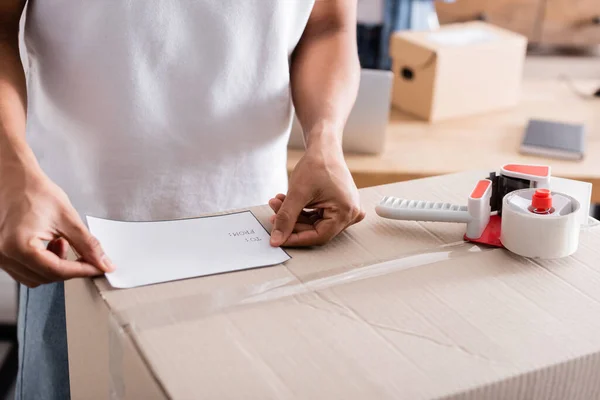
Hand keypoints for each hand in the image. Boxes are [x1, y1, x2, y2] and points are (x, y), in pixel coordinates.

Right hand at [0, 161, 113, 287]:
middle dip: (69, 268)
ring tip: (62, 242)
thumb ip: (87, 244)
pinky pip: (27, 271)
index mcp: (19, 246)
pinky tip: (50, 245)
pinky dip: (44, 264)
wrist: (15, 180)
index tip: (99, 268)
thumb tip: (102, 262)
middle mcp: (5, 255)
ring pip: (37, 278)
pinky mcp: (4, 256)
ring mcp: (1, 257)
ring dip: (56, 266)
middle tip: (85, 253)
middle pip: (47, 277)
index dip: (82, 270)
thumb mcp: (68, 218)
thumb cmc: (34, 192)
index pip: (57, 270)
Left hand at [269, 137, 364, 246]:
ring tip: (277, 202)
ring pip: (314, 223)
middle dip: (292, 223)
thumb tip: (276, 240)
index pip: (318, 236)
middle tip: (273, 214)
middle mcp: (350, 214)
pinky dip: (302, 211)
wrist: (324, 147)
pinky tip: (286, 202)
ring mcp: (346, 210)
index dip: (295, 238)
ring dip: (294, 216)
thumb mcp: (297, 193)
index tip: (277, 238)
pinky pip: (318, 216)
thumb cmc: (317, 164)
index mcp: (346, 212)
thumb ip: (286, 218)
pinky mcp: (339, 206)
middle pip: (316, 230)